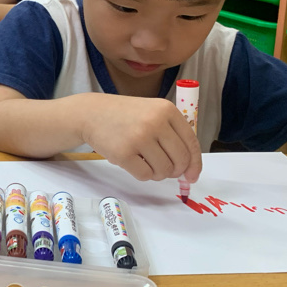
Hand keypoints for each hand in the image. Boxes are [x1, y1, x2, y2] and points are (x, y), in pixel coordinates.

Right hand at [81, 96, 201, 182]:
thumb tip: (189, 169)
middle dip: (175, 171)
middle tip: (165, 170)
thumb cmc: (124, 116)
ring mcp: (139, 137)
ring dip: (158, 173)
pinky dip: (143, 174)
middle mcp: (155, 122)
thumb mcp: (152, 113)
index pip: (191, 143)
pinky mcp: (123, 152)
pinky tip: (134, 163)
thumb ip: (172, 134)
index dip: (195, 164)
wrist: (91, 113)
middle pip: (180, 160)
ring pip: (164, 170)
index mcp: (166, 110)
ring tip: (146, 163)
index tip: (192, 176)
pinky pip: (145, 175)